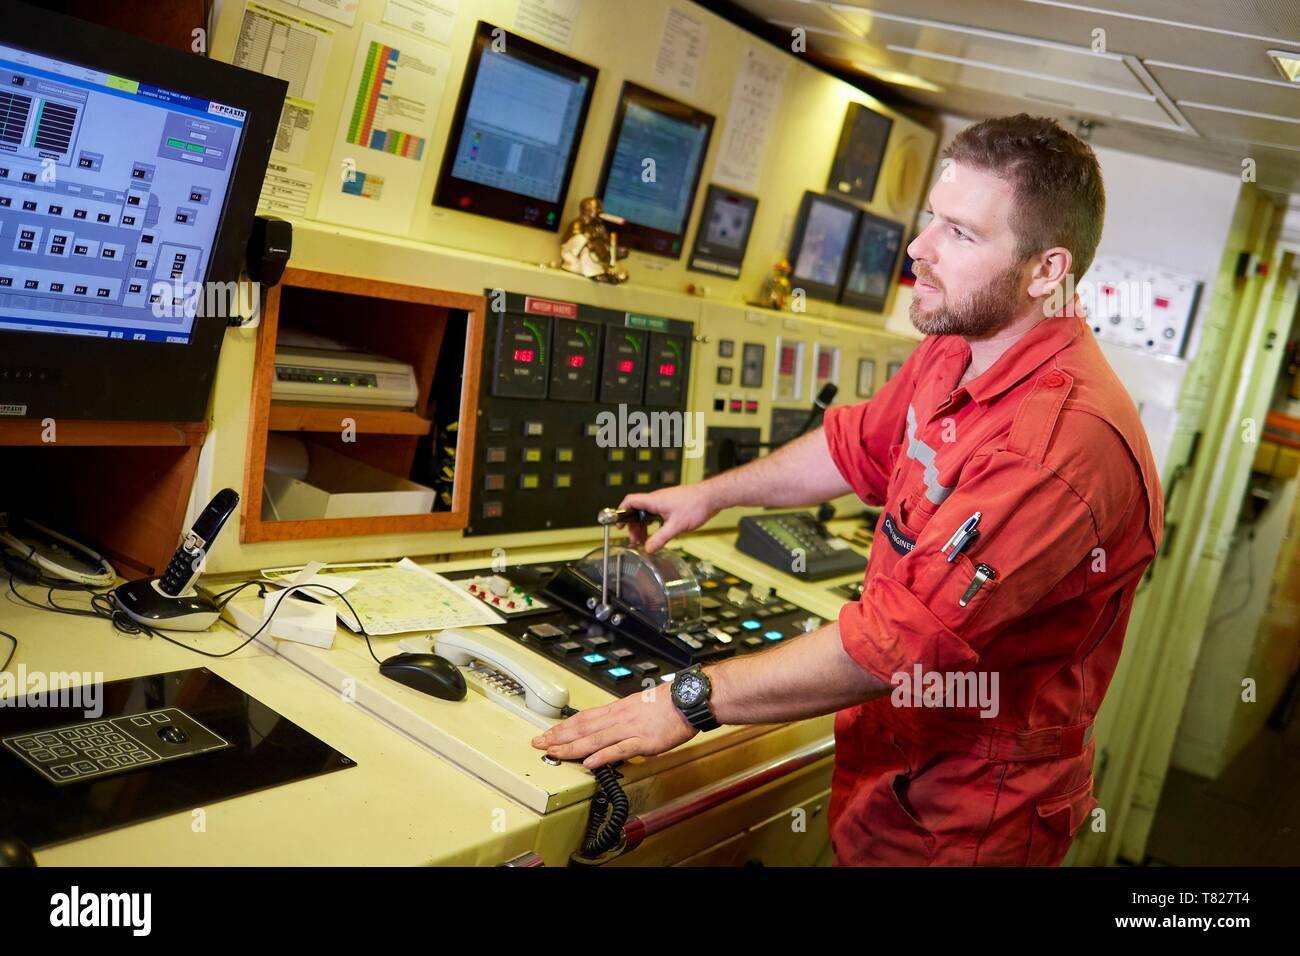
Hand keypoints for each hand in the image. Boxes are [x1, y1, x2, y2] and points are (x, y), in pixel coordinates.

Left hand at [531, 681, 697, 767]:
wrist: (687, 700)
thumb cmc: (667, 704)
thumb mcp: (638, 707)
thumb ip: (623, 720)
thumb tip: (610, 731)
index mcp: (617, 709)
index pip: (583, 717)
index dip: (563, 726)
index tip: (547, 733)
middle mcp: (618, 718)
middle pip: (582, 727)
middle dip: (558, 737)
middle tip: (539, 743)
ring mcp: (629, 729)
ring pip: (594, 739)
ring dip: (571, 747)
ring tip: (554, 753)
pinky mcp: (642, 741)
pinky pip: (618, 749)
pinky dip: (602, 756)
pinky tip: (589, 763)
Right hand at [619, 484, 720, 552]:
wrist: (712, 496)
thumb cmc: (696, 504)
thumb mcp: (676, 526)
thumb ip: (661, 538)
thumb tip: (649, 548)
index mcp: (654, 500)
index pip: (630, 501)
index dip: (621, 512)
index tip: (619, 524)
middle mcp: (657, 499)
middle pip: (637, 511)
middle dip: (634, 526)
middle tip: (635, 540)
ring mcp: (665, 501)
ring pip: (648, 514)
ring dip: (644, 527)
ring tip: (645, 541)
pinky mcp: (672, 505)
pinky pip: (657, 514)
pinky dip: (654, 525)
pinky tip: (659, 534)